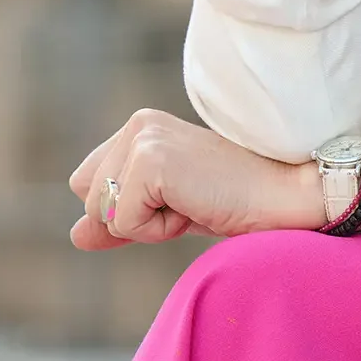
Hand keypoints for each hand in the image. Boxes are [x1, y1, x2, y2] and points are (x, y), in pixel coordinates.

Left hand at [68, 107, 320, 250]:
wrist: (285, 196)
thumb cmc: (236, 201)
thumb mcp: (170, 212)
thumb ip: (122, 218)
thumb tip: (75, 236)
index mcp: (140, 128)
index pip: (87, 185)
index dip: (125, 210)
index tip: (180, 200)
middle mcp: (138, 124)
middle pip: (89, 201)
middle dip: (135, 219)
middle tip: (192, 202)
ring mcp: (144, 138)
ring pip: (103, 213)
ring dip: (149, 226)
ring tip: (196, 202)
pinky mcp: (152, 161)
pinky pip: (125, 222)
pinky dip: (160, 230)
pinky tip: (197, 206)